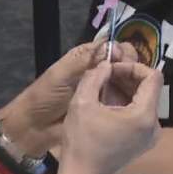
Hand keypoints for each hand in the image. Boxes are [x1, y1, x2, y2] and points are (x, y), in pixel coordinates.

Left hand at [1, 39, 137, 155]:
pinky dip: (129, 99)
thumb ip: (83, 60)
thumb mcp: (61, 74)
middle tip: (133, 75)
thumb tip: (110, 45)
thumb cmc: (44, 97)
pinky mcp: (104, 109)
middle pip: (120, 63)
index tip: (126, 59)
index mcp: (83, 59)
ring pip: (123, 81)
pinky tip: (135, 102)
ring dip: (132, 82)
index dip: (120, 50)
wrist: (34, 127)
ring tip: (138, 88)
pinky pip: (120, 100)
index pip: (109, 48)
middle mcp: (95, 73)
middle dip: (129, 65)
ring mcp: (101, 92)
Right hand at [53, 61, 162, 173]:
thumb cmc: (81, 141)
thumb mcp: (82, 102)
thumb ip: (95, 76)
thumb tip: (106, 64)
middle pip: (150, 88)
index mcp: (144, 115)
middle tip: (105, 75)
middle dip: (128, 77)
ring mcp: (150, 136)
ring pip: (144, 100)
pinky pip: (140, 114)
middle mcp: (154, 126)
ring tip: (102, 87)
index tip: (112, 69)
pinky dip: (126, 104)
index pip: (153, 77)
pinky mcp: (143, 142)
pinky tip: (106, 103)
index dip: (133, 67)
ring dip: (126, 90)